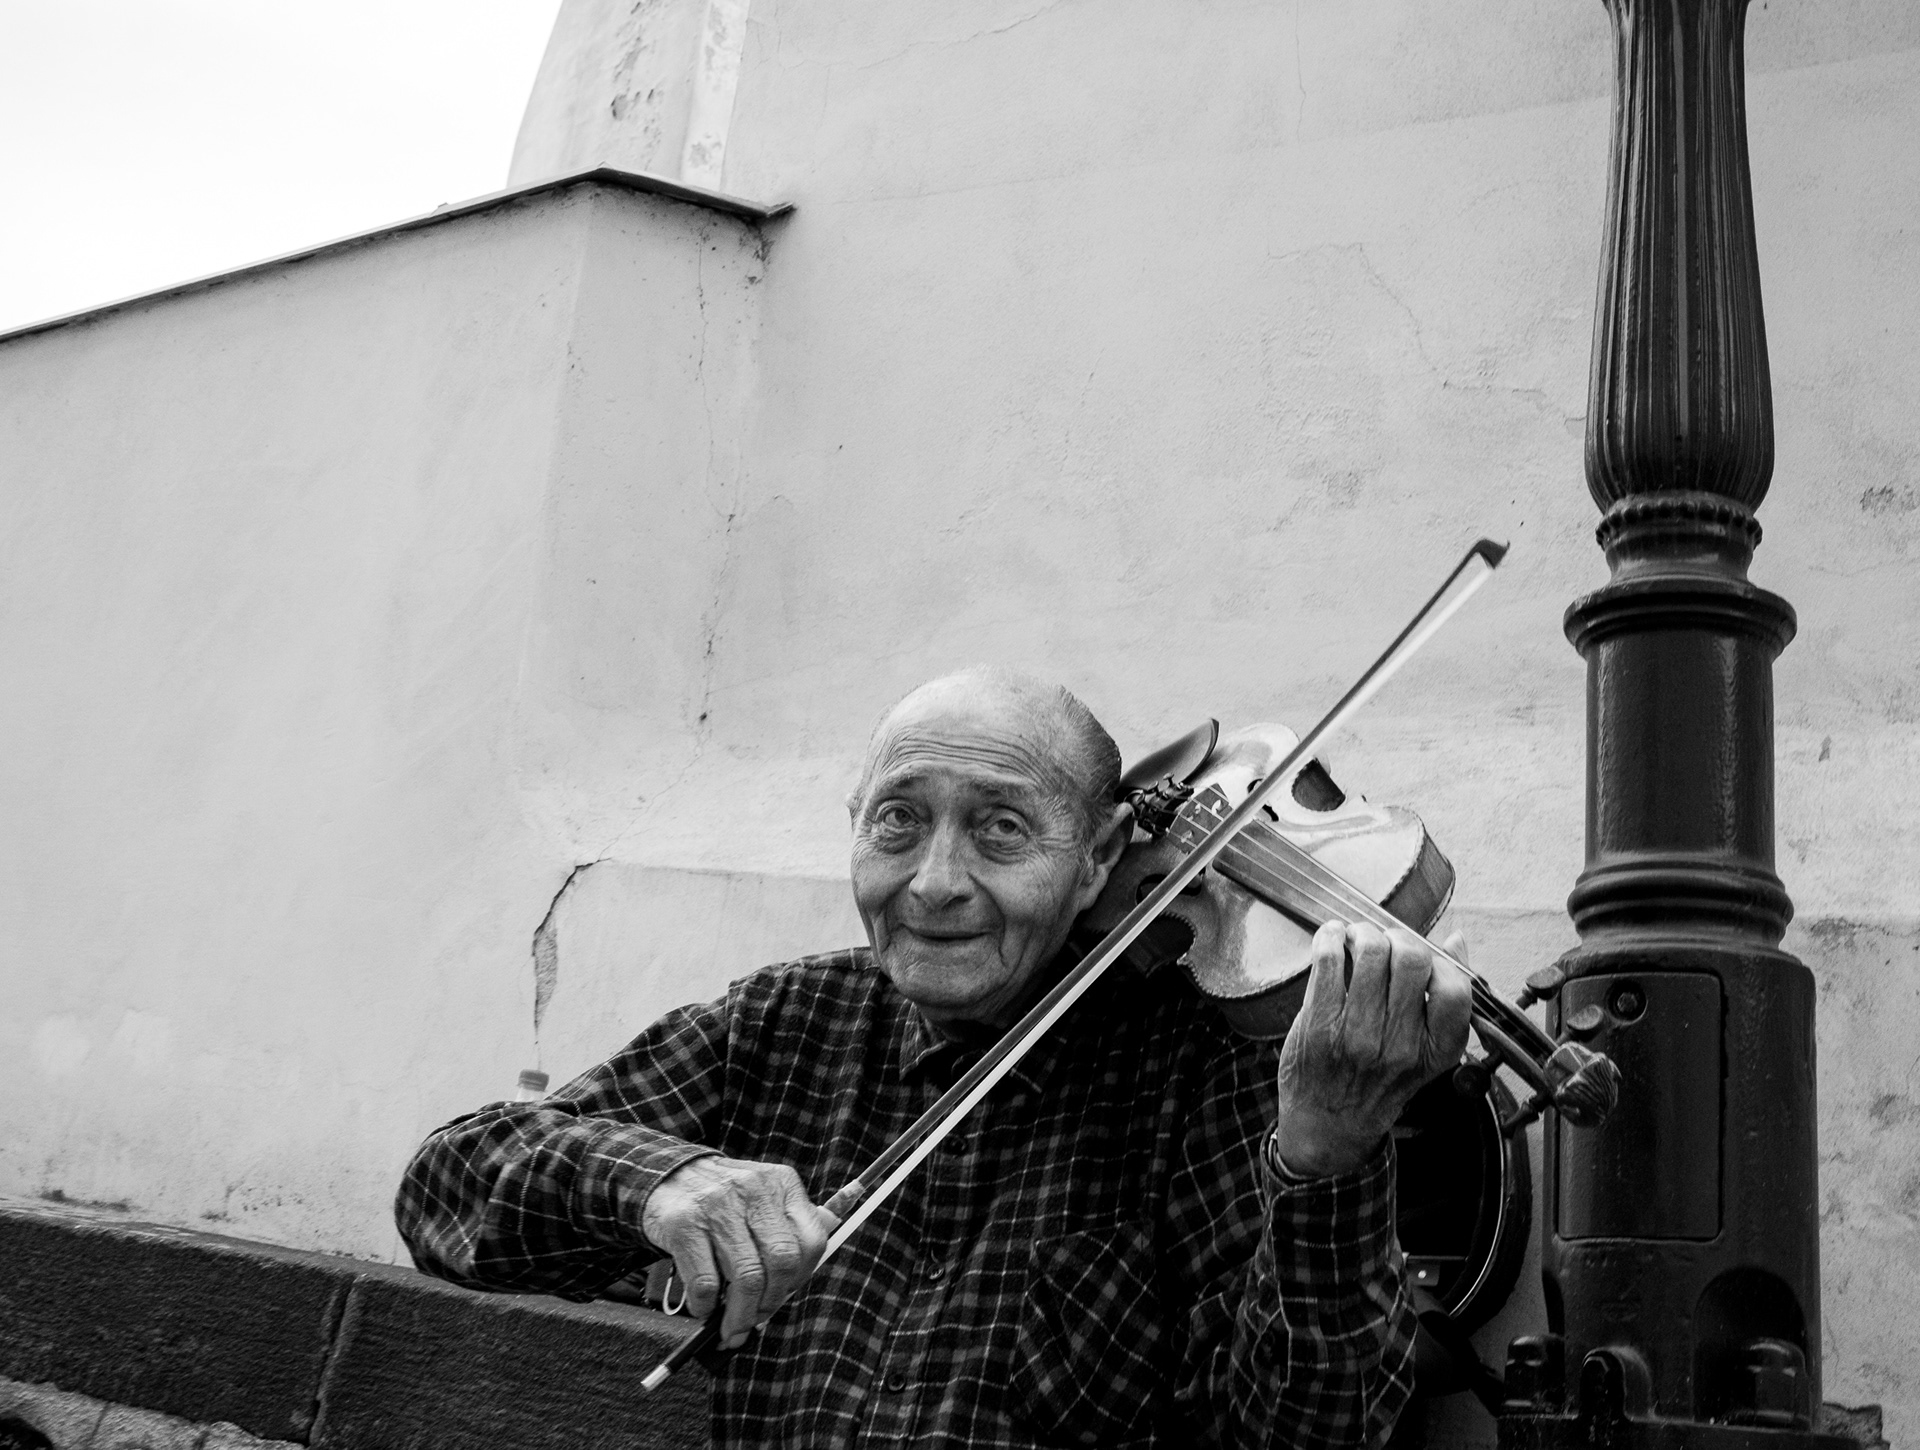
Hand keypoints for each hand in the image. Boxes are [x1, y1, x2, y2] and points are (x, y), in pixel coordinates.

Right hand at [639, 1155, 838, 1347]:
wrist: (669, 1177)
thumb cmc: (725, 1200)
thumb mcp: (764, 1198)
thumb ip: (789, 1228)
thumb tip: (805, 1275)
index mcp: (782, 1184)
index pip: (813, 1240)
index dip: (802, 1278)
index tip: (784, 1295)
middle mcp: (753, 1189)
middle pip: (782, 1261)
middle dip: (772, 1302)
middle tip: (756, 1319)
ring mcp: (717, 1205)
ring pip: (746, 1277)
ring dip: (740, 1316)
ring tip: (732, 1328)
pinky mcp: (684, 1224)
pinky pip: (706, 1283)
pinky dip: (707, 1307)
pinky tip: (704, 1307)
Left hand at [1270, 921, 1472, 1179]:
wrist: (1327, 1125)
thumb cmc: (1378, 1081)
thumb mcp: (1424, 1053)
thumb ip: (1443, 1000)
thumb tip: (1456, 939)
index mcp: (1435, 1053)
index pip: (1456, 990)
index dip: (1441, 961)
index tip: (1422, 957)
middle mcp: (1400, 1047)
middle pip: (1412, 960)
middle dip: (1398, 937)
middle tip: (1384, 941)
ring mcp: (1358, 1036)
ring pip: (1370, 952)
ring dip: (1362, 933)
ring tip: (1355, 939)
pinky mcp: (1319, 1024)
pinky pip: (1328, 960)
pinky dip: (1330, 936)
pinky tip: (1331, 938)